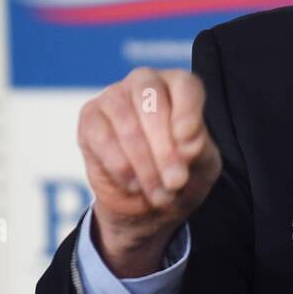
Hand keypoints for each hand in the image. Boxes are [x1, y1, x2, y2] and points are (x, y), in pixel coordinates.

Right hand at [77, 67, 221, 276]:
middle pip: (151, 98)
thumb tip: (186, 140)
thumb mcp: (203, 169)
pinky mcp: (89, 120)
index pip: (185, 86)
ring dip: (140, 158)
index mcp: (181, 89)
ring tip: (156, 191)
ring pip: (121, 115)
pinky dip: (116, 162)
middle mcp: (147, 85)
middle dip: (162, 144)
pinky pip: (97, 134)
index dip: (187, 114)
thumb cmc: (182, 179)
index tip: (189, 147)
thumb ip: (199, 150)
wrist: (148, 208)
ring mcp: (113, 98)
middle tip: (174, 182)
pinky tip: (132, 184)